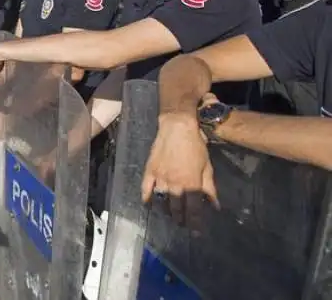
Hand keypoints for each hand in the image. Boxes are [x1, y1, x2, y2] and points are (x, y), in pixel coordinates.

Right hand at [141, 105, 219, 230]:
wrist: (177, 128)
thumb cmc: (196, 147)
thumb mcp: (207, 167)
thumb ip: (210, 188)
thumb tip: (215, 206)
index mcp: (191, 185)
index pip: (193, 209)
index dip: (195, 223)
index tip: (196, 233)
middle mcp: (175, 185)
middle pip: (176, 208)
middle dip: (180, 219)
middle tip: (182, 224)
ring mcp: (160, 178)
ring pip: (162, 201)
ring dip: (165, 211)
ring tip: (169, 216)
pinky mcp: (150, 171)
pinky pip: (146, 188)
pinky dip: (146, 198)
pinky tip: (148, 205)